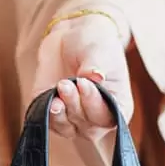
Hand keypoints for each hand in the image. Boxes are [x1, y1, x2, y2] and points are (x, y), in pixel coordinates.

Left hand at [31, 12, 132, 138]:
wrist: (71, 37)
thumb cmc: (94, 44)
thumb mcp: (100, 50)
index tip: (83, 83)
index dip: (93, 103)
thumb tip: (96, 77)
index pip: (107, 116)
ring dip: (60, 112)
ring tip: (59, 87)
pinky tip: (48, 98)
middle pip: (86, 126)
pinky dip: (46, 113)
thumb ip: (97, 65)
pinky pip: (49, 123)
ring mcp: (74, 119)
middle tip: (66, 83)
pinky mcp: (53, 114)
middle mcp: (96, 119)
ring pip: (67, 128)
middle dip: (75, 104)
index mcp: (118, 106)